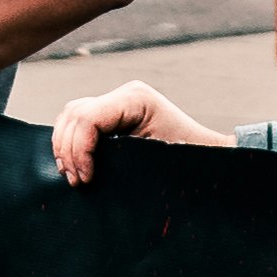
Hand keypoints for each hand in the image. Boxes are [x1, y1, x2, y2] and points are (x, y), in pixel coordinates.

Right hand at [48, 80, 230, 182]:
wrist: (210, 158)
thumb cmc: (189, 160)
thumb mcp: (154, 160)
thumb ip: (116, 159)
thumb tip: (83, 173)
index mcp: (135, 99)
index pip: (87, 118)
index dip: (79, 151)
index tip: (85, 180)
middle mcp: (123, 94)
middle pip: (74, 115)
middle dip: (69, 151)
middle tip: (77, 182)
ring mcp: (117, 102)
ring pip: (71, 116)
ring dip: (66, 146)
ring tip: (74, 176)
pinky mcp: (113, 115)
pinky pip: (78, 122)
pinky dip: (71, 142)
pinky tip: (76, 165)